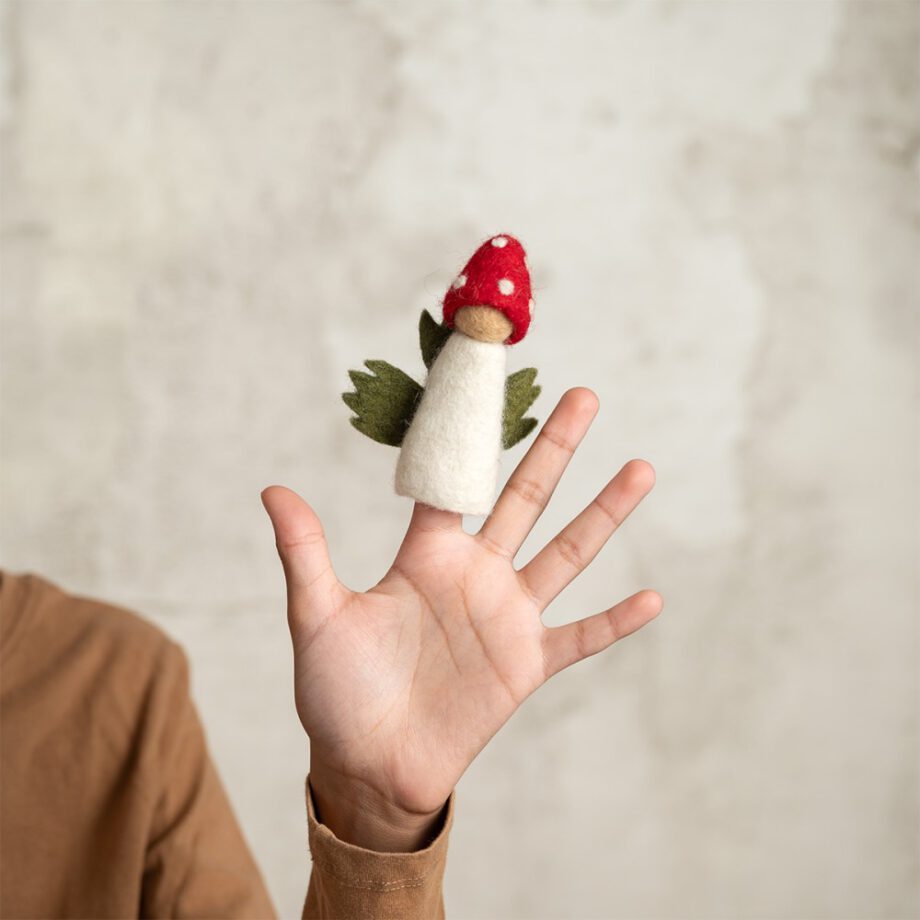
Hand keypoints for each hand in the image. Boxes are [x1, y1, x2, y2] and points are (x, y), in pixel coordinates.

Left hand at [262, 388, 661, 851]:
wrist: (367, 765)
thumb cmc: (336, 690)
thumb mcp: (317, 616)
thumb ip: (305, 552)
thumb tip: (271, 488)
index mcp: (427, 554)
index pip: (456, 480)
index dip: (472, 436)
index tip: (493, 386)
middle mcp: (476, 574)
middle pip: (525, 498)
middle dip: (556, 448)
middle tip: (586, 397)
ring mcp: (507, 619)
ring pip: (567, 553)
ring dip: (604, 513)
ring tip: (641, 468)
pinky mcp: (526, 666)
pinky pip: (580, 638)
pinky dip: (615, 621)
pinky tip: (653, 597)